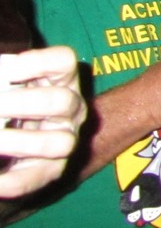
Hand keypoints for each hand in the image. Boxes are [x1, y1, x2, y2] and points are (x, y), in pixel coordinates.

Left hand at [0, 46, 86, 198]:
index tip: (6, 71)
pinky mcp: (51, 170)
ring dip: (20, 142)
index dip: (37, 63)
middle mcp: (71, 108)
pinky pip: (36, 178)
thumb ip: (3, 80)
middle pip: (62, 101)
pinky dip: (11, 182)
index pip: (63, 61)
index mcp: (61, 78)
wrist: (18, 142)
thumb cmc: (13, 103)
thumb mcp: (11, 85)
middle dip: (23, 104)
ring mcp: (64, 139)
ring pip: (59, 143)